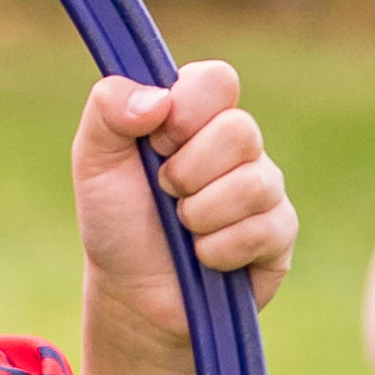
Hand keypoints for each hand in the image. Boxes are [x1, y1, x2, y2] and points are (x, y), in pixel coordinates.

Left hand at [69, 62, 293, 339]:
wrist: (133, 294)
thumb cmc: (117, 221)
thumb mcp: (94, 160)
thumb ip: (108, 109)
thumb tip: (159, 98)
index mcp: (197, 115)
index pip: (218, 80)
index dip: (186, 111)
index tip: (156, 141)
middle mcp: (238, 144)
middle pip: (239, 130)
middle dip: (187, 172)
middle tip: (166, 192)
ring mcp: (264, 187)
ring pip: (253, 184)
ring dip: (200, 215)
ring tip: (183, 227)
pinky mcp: (280, 233)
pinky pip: (263, 229)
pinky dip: (218, 250)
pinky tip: (204, 257)